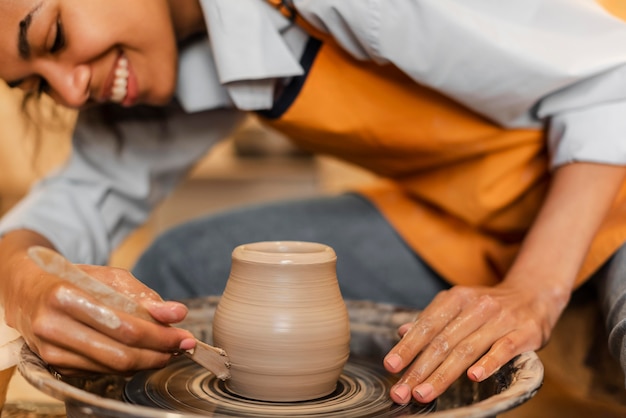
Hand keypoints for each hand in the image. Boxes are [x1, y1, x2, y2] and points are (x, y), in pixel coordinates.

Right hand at [4, 255, 195, 375]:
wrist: (29, 293)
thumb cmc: (74, 280)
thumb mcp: (109, 277)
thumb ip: (144, 296)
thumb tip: (177, 313)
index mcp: (65, 297)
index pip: (124, 327)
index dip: (159, 335)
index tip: (184, 334)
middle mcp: (53, 327)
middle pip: (119, 353)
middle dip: (158, 353)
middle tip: (181, 345)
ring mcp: (51, 351)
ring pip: (111, 368)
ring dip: (146, 362)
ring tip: (166, 349)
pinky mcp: (54, 365)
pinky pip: (101, 371)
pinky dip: (127, 365)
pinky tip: (141, 353)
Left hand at [383, 283, 564, 403]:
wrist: (534, 294)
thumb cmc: (488, 306)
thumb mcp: (458, 305)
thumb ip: (431, 319)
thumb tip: (402, 331)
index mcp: (456, 298)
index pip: (427, 325)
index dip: (408, 346)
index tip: (391, 365)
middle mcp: (477, 306)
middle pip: (443, 341)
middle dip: (420, 369)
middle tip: (402, 391)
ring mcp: (501, 318)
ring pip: (468, 349)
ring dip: (444, 374)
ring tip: (424, 393)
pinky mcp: (525, 331)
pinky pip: (504, 348)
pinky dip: (488, 363)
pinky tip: (473, 378)